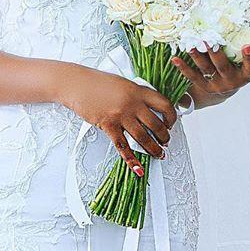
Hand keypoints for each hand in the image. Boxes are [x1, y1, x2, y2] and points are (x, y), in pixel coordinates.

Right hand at [55, 64, 177, 174]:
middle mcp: (132, 103)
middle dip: (164, 136)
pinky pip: (123, 146)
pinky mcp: (108, 125)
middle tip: (165, 142)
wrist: (77, 84)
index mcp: (139, 90)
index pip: (164, 105)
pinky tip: (138, 168)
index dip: (171, 117)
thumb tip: (147, 109)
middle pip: (156, 124)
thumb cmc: (97, 82)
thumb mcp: (123, 84)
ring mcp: (121, 115)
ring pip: (143, 137)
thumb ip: (136, 95)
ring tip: (158, 154)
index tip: (171, 124)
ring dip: (153, 148)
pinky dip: (131, 159)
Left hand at [178, 36, 249, 108]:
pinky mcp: (202, 85)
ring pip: (206, 70)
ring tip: (191, 44)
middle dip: (216, 54)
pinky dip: (183, 68)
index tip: (247, 45)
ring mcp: (215, 84)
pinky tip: (174, 58)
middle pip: (223, 67)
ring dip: (198, 57)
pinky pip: (192, 76)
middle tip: (210, 40)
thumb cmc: (244, 71)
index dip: (249, 57)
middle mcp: (230, 81)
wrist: (225, 91)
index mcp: (246, 75)